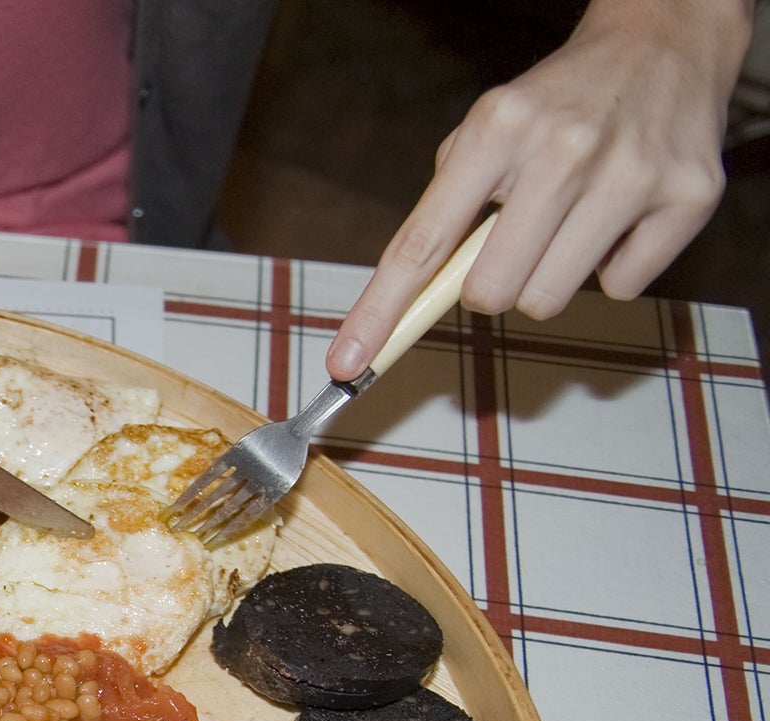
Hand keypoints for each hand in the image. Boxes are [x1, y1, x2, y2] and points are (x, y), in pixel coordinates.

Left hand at [327, 0, 748, 379]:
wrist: (664, 43)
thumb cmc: (558, 102)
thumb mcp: (486, 130)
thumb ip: (446, 207)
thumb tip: (412, 300)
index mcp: (498, 129)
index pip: (422, 244)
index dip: (380, 312)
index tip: (348, 362)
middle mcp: (564, 148)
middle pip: (491, 292)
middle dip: (490, 285)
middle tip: (515, 240)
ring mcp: (630, 173)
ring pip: (549, 300)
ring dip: (548, 278)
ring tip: (571, 220)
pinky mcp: (688, 197)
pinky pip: (621, 288)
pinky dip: (614, 266)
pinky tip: (620, 216)